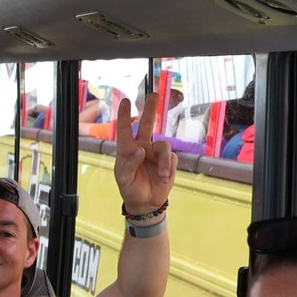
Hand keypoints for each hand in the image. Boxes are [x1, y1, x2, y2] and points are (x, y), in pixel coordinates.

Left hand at [113, 97, 175, 214]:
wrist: (146, 202)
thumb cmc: (130, 188)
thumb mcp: (124, 177)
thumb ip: (130, 163)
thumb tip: (140, 149)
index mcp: (127, 149)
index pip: (124, 130)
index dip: (124, 115)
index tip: (125, 101)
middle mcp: (142, 147)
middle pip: (146, 124)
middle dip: (150, 109)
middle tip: (154, 94)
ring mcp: (155, 153)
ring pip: (164, 145)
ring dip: (164, 160)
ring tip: (162, 175)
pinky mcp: (168, 161)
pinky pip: (172, 158)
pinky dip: (168, 168)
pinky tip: (164, 177)